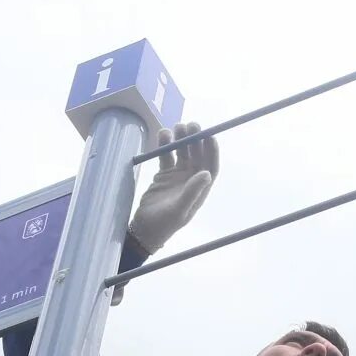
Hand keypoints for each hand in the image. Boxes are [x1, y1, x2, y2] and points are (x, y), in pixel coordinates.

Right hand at [127, 121, 217, 256]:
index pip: (211, 165)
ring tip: (177, 126)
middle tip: (191, 125)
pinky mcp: (164, 174)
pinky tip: (163, 134)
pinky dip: (165, 145)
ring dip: (181, 139)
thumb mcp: (179, 210)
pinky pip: (167, 155)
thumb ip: (193, 192)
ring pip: (182, 152)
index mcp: (200, 188)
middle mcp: (192, 179)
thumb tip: (207, 174)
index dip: (212, 150)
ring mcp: (178, 176)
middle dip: (196, 139)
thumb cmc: (164, 224)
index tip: (210, 135)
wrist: (144, 230)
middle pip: (197, 154)